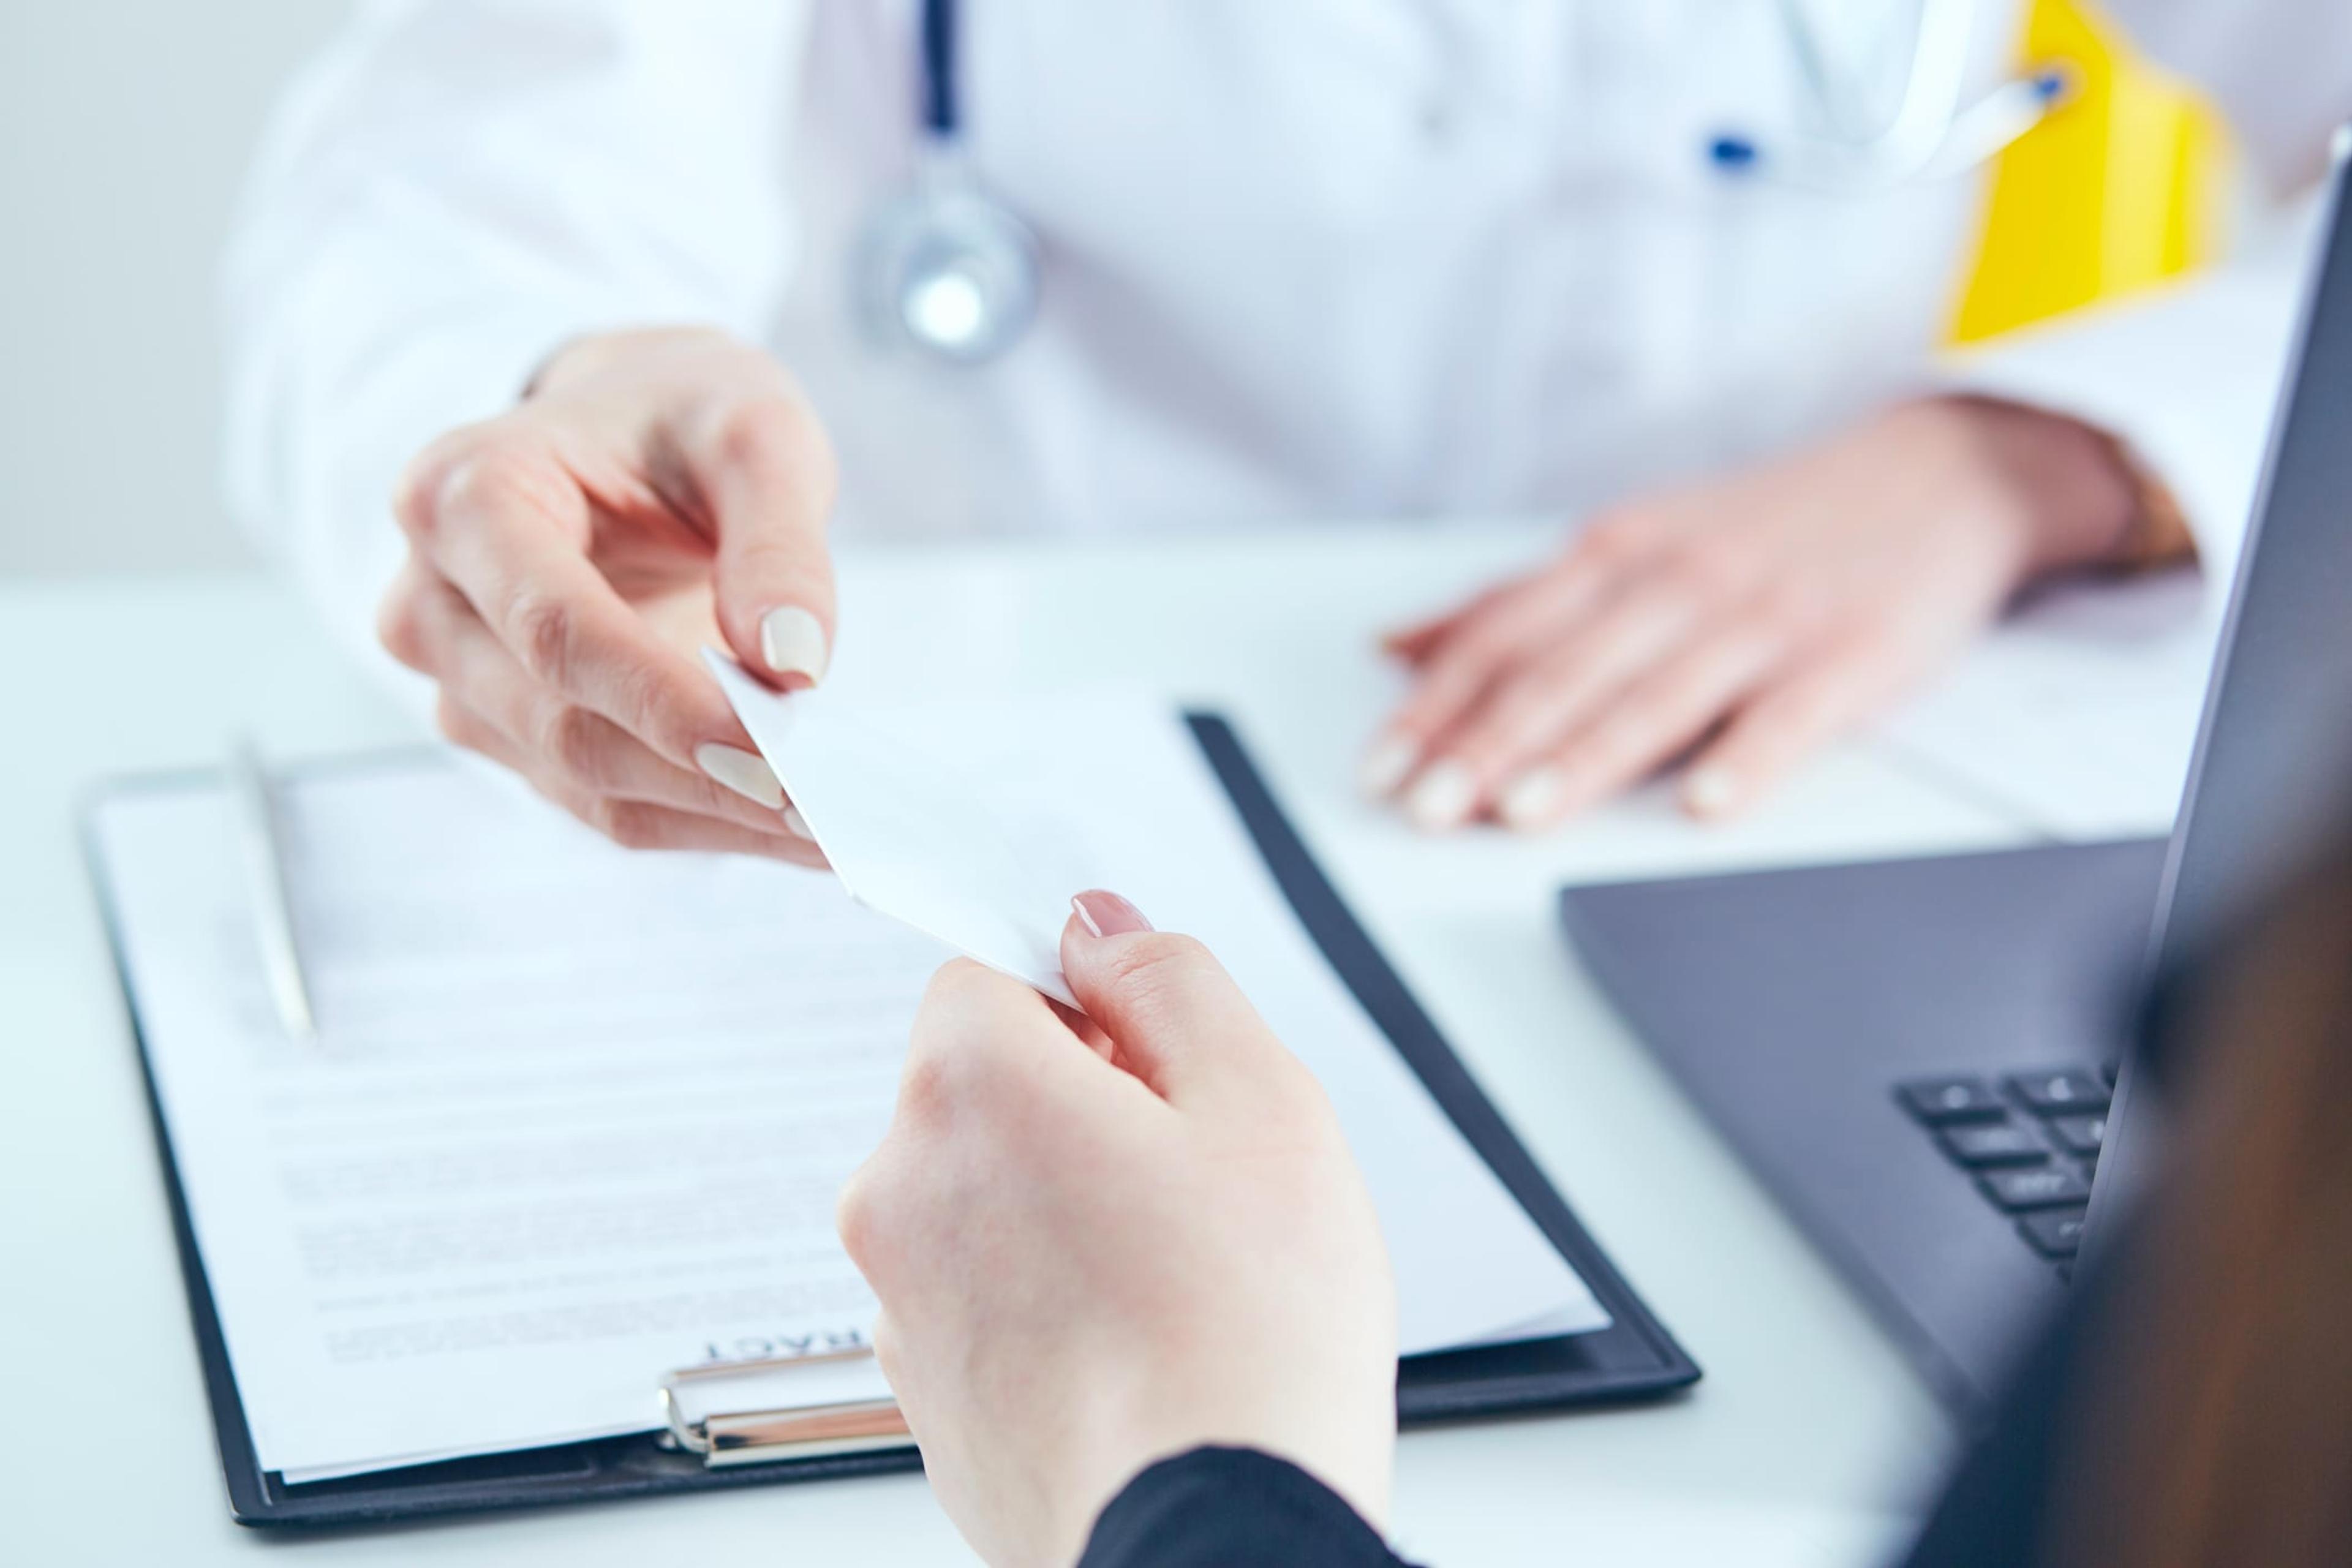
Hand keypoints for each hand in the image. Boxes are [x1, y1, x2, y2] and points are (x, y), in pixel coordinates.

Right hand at [378, 327, 837, 863]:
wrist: (627, 430)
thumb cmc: (682, 417)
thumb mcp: (753, 431)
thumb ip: (778, 540)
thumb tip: (793, 666)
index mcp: (467, 498)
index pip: (558, 630)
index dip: (666, 703)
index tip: (778, 752)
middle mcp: (433, 601)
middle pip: (566, 724)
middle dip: (706, 776)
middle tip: (834, 808)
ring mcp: (462, 682)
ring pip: (588, 784)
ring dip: (718, 815)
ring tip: (837, 826)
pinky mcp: (511, 736)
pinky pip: (610, 803)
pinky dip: (710, 820)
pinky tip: (800, 828)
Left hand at [838, 892, 1397, 1567]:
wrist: (1208, 1544)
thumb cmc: (1248, 1338)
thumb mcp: (1261, 1100)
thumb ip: (1169, 979)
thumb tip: (1097, 925)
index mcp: (969, 1088)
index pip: (987, 972)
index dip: (1088, 1003)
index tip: (1158, 1064)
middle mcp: (901, 1187)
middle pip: (982, 1086)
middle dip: (1080, 1105)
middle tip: (1193, 1181)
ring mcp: (901, 1301)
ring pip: (984, 1196)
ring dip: (1063, 1207)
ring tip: (1174, 1280)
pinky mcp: (923, 1394)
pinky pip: (982, 1297)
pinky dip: (1046, 1301)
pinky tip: (1137, 1346)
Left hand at [1364, 396, 2145, 829]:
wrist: (1936, 472)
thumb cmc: (1763, 525)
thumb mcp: (1632, 540)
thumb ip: (1518, 601)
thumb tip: (1396, 646)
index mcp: (1617, 553)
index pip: (1503, 635)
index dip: (1435, 705)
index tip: (1380, 769)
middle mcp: (1679, 579)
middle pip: (1564, 670)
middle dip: (1485, 744)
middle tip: (1425, 808)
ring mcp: (1764, 618)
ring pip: (1656, 695)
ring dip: (1583, 757)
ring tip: (1521, 813)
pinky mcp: (1850, 654)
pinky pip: (1789, 714)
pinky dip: (1745, 759)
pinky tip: (1705, 804)